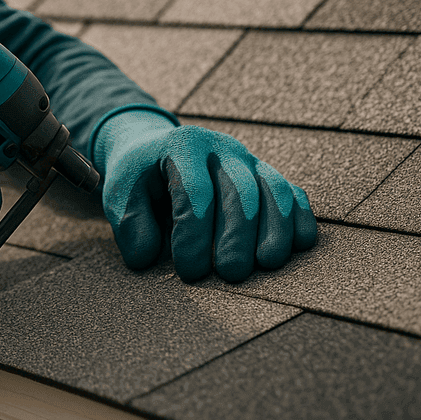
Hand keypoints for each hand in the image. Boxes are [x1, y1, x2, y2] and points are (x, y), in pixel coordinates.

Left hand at [94, 108, 316, 282]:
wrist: (154, 149)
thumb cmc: (139, 177)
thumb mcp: (120, 192)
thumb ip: (129, 223)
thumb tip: (146, 257)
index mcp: (181, 146)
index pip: (194, 191)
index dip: (194, 234)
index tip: (190, 270)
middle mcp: (219, 148)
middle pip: (240, 191)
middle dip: (237, 235)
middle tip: (231, 273)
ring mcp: (247, 158)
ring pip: (272, 189)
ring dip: (275, 228)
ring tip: (268, 263)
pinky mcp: (264, 173)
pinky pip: (291, 191)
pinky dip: (300, 216)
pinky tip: (300, 244)